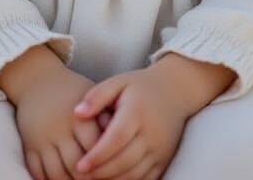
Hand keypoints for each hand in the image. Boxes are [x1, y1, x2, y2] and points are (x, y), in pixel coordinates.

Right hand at [16, 67, 115, 179]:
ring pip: (56, 173)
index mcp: (78, 117)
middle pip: (75, 165)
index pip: (95, 147)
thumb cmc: (71, 91)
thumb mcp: (90, 96)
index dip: (105, 163)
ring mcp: (42, 140)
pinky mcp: (28, 146)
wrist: (36, 80)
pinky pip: (37, 173)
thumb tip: (127, 139)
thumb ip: (106, 116)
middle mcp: (58, 129)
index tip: (115, 171)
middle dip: (88, 179)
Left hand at [72, 67, 190, 179]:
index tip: (79, 165)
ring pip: (134, 174)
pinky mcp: (164, 161)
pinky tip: (111, 179)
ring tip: (92, 179)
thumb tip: (76, 113)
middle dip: (101, 173)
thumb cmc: (140, 87)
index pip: (117, 139)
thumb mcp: (118, 82)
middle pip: (124, 161)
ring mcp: (160, 150)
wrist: (176, 92)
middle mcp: (152, 133)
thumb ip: (97, 96)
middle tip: (80, 174)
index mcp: (138, 111)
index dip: (98, 155)